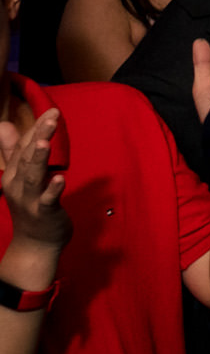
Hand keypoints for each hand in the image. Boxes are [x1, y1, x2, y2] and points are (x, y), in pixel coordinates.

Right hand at [0, 109, 69, 250]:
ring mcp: (30, 199)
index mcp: (13, 174)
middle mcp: (18, 185)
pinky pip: (48, 200)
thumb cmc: (30, 204)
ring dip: (38, 159)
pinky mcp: (44, 212)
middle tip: (52, 115)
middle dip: (39, 135)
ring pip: (34, 176)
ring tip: (44, 142)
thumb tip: (3, 124)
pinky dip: (53, 189)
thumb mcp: (19, 176)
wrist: (34, 243)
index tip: (52, 110)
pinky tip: (61, 179)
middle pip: (28, 157)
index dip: (37, 128)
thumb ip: (13, 151)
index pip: (24, 146)